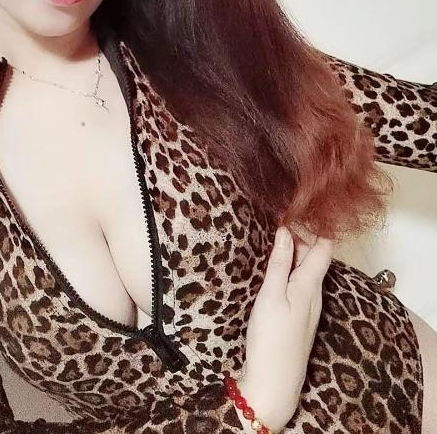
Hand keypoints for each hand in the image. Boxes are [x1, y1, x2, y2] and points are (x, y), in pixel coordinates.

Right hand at [233, 226, 333, 431]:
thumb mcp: (271, 294)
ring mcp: (309, 307)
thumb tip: (286, 230)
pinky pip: (299, 285)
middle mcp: (315, 293)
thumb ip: (279, 262)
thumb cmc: (271, 337)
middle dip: (297, 239)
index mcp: (311, 283)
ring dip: (291, 256)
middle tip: (271, 226)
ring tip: (268, 245)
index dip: (312, 227)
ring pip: (305, 271)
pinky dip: (288, 273)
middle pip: (314, 257)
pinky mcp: (300, 318)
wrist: (274, 382)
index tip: (292, 211)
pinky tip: (273, 274)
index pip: (324, 246)